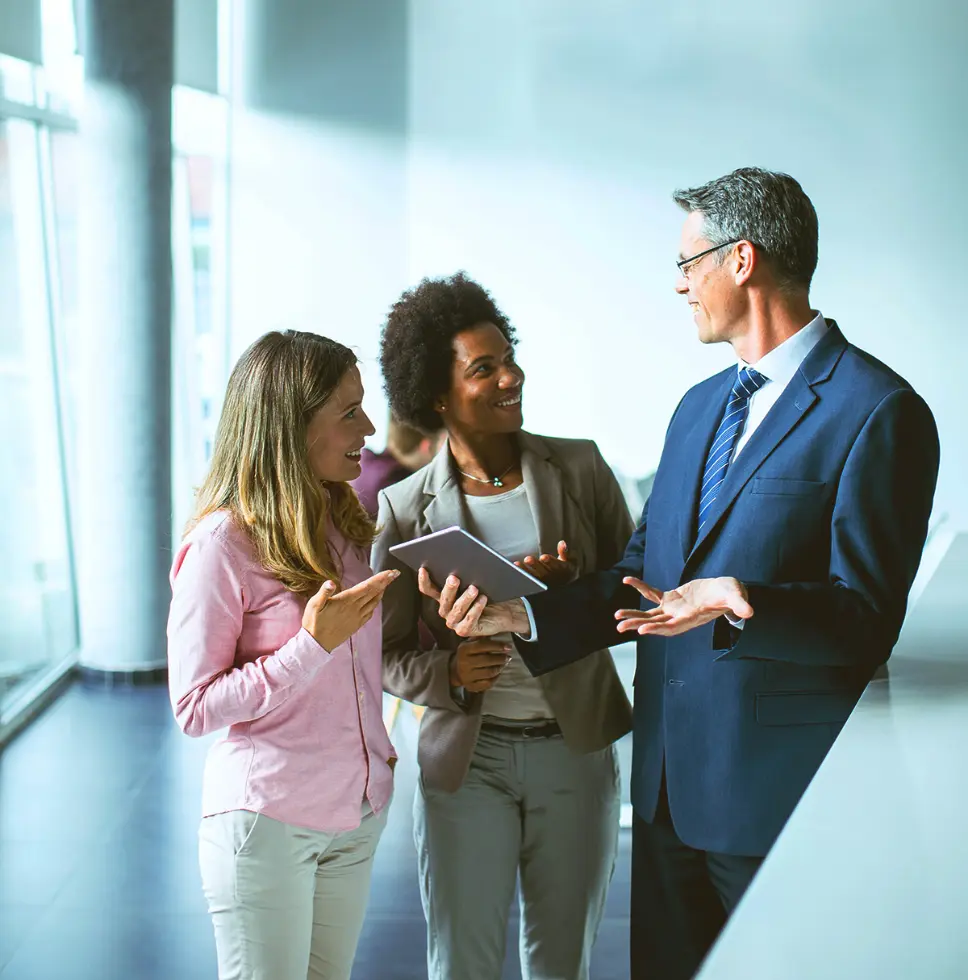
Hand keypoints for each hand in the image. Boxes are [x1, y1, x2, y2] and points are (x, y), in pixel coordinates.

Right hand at [302, 569, 399, 650]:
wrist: (317, 645)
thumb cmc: (313, 623)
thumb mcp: (313, 605)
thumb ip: (323, 593)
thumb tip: (331, 582)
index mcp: (345, 601)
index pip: (366, 587)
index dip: (379, 579)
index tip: (390, 572)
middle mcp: (354, 608)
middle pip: (373, 592)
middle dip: (385, 582)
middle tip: (394, 573)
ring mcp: (357, 617)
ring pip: (374, 602)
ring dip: (382, 592)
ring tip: (387, 584)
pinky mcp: (357, 625)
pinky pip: (370, 612)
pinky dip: (376, 604)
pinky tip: (376, 601)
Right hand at [417, 568, 530, 638]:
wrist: (503, 612)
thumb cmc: (486, 595)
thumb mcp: (474, 583)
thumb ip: (465, 576)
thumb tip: (461, 563)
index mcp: (444, 598)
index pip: (429, 590)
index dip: (424, 581)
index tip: (424, 569)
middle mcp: (446, 610)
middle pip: (444, 599)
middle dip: (449, 589)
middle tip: (454, 578)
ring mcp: (454, 622)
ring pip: (456, 609)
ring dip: (465, 598)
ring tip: (474, 589)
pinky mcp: (465, 630)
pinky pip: (469, 620)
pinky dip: (476, 609)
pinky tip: (483, 600)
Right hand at [449, 638, 512, 691]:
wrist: (455, 671)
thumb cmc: (466, 655)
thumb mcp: (469, 643)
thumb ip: (480, 638)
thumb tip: (493, 631)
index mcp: (464, 650)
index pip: (483, 646)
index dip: (497, 646)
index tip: (509, 646)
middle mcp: (464, 663)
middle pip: (487, 660)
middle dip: (501, 658)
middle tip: (508, 656)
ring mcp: (467, 676)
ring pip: (489, 673)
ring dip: (500, 667)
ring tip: (504, 663)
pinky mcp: (471, 686)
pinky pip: (488, 683)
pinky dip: (496, 678)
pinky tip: (498, 673)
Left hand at [515, 540, 575, 586]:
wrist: (567, 586)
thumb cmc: (567, 569)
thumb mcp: (570, 560)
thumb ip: (565, 552)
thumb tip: (562, 543)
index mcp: (562, 570)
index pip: (556, 566)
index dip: (550, 561)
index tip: (544, 557)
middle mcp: (552, 577)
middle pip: (543, 572)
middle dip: (535, 565)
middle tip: (527, 559)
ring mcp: (544, 582)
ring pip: (534, 578)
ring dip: (525, 571)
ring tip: (517, 564)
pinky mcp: (537, 586)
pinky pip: (528, 582)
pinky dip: (521, 576)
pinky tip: (514, 569)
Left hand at [615, 576, 752, 636]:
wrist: (726, 591)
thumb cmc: (732, 594)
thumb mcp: (737, 596)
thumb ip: (740, 604)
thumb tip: (750, 612)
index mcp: (692, 618)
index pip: (672, 627)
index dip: (658, 628)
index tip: (642, 630)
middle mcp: (679, 617)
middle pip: (656, 624)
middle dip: (638, 624)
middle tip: (620, 625)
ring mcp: (674, 609)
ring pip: (650, 615)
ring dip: (634, 615)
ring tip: (616, 616)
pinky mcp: (671, 599)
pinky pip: (653, 594)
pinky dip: (641, 588)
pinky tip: (628, 580)